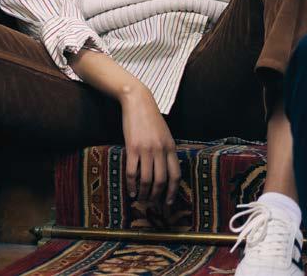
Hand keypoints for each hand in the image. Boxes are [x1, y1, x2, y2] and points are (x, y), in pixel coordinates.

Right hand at [120, 85, 180, 205]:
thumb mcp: (165, 134)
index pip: (175, 175)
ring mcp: (146, 149)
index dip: (172, 191)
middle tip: (152, 203)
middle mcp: (160, 150)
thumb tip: (167, 170)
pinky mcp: (132, 148)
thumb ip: (167, 150)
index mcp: (171, 147)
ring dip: (144, 193)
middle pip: (161, 181)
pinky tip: (131, 191)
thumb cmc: (151, 118)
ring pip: (147, 180)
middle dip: (157, 196)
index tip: (168, 202)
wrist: (138, 102)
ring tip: (140, 199)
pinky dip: (131, 185)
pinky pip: (132, 172)